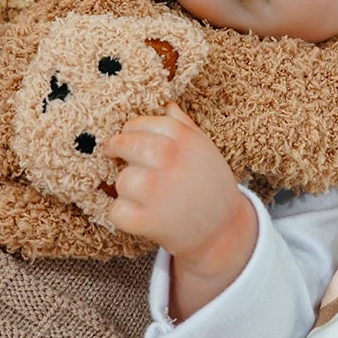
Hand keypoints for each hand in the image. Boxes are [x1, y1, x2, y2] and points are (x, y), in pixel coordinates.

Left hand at [103, 101, 255, 262]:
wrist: (223, 231)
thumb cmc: (211, 185)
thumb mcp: (204, 149)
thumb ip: (184, 126)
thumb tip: (167, 105)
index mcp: (185, 139)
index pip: (143, 122)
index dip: (132, 128)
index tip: (127, 134)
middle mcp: (170, 159)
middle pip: (125, 144)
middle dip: (117, 148)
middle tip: (114, 153)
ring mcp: (158, 190)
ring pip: (121, 179)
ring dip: (126, 187)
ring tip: (142, 193)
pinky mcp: (149, 220)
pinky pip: (117, 211)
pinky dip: (123, 215)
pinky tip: (139, 214)